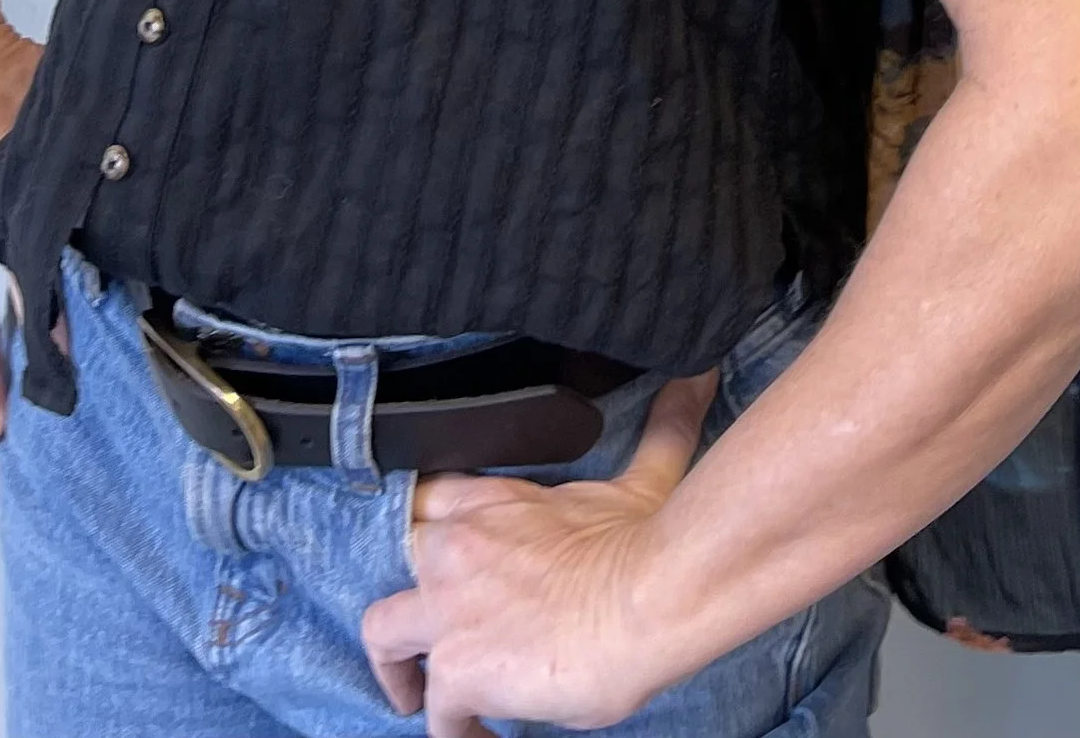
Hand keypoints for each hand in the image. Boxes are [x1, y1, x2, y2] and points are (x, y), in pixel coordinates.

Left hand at [363, 373, 717, 735]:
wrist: (647, 599)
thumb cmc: (644, 544)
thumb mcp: (645, 481)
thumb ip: (662, 429)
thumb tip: (697, 376)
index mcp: (495, 503)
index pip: (433, 498)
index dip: (435, 528)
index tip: (449, 556)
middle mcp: (458, 548)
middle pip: (398, 557)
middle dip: (413, 590)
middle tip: (436, 627)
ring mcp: (449, 610)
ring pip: (382, 633)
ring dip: (399, 667)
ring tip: (421, 696)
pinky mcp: (456, 670)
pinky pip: (434, 714)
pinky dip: (452, 731)